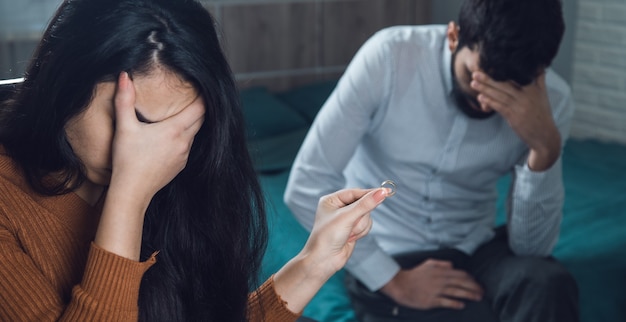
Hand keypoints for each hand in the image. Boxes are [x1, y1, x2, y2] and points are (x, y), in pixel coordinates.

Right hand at [110, 72, 204, 200]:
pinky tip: (173, 135)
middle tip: (194, 96)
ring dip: (192, 123)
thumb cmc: (127, 160)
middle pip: (201, 120)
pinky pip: (188, 146)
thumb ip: (125, 100)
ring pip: (195, 133)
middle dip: (199, 107)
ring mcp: (184, 156)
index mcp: (175, 130)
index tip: (201, 86)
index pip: (200, 108)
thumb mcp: (124, 127)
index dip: (203, 96)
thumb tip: (125, 75)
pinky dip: (185, 137)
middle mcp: (184, 142)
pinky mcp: (180, 166)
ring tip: (183, 112)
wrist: (132, 191)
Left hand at [301, 188, 388, 278]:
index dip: (370, 193)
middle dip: (360, 217)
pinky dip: (361, 232)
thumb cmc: (327, 236)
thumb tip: (382, 192)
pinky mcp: (352, 229)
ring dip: (360, 226)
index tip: (386, 191)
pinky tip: (350, 238)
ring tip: (348, 234)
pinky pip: (366, 225)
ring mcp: (346, 219)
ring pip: (366, 216)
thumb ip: (366, 204)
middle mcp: (339, 208)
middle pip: (363, 204)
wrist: (323, 260)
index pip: (355, 192)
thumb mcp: (347, 217)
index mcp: (332, 200)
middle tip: (352, 225)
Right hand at [380, 259, 482, 309]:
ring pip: (457, 292)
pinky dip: (455, 303)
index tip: (476, 283)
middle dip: (474, 287)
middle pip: (462, 283)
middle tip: (482, 292)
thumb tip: (452, 265)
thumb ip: (441, 263)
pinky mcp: (431, 300)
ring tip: (477, 298)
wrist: (401, 284)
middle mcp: (440, 280)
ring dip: (469, 295)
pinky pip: (446, 302)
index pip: (460, 274)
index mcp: (440, 271)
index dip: (470, 279)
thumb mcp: (427, 264)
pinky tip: (462, 305)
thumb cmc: (414, 274)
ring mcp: (436, 291)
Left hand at [470, 71, 560, 170]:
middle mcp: (527, 96)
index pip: (514, 76)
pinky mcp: (514, 117)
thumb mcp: (543, 95)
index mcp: (533, 89)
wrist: (544, 135)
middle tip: (475, 73)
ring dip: (485, 89)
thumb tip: (540, 65)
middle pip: (504, 85)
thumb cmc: (542, 114)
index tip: (488, 66)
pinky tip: (480, 97)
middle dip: (488, 79)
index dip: (500, 71)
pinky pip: (500, 107)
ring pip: (499, 95)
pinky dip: (490, 102)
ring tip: (473, 83)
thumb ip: (540, 79)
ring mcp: (520, 107)